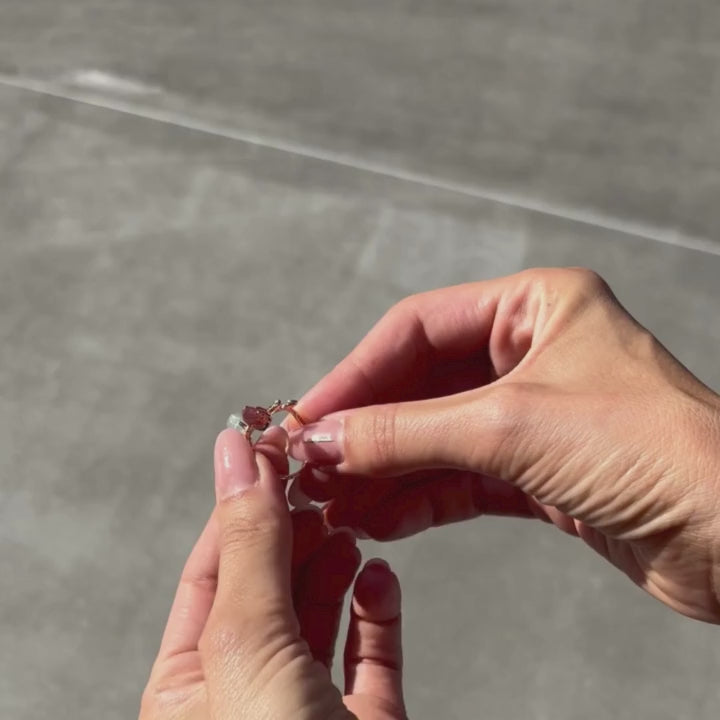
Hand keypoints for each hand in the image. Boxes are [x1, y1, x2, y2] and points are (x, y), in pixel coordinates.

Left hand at [141, 427, 405, 719]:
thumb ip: (250, 547)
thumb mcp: (247, 644)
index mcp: (190, 686)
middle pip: (270, 583)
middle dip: (295, 529)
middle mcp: (248, 690)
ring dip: (337, 560)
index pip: (211, 570)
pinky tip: (379, 576)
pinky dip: (377, 604)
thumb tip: (237, 457)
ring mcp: (309, 703)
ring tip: (347, 522)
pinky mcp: (368, 716)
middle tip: (317, 480)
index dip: (240, 503)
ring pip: (321, 610)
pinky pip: (372, 646)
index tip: (270, 447)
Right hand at [287, 268, 719, 621]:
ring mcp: (535, 413)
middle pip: (421, 383)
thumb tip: (327, 439)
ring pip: (436, 434)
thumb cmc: (657, 452)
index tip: (310, 415)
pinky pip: (461, 477)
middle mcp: (532, 353)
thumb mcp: (510, 427)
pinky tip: (378, 518)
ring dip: (384, 467)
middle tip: (311, 462)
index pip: (418, 327)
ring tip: (333, 499)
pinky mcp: (541, 471)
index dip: (357, 372)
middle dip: (366, 426)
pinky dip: (418, 497)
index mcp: (535, 307)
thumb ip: (407, 431)